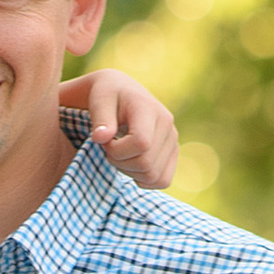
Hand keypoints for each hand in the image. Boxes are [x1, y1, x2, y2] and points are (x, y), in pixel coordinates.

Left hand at [73, 69, 177, 189]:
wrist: (122, 92)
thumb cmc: (108, 96)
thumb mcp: (100, 100)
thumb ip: (100, 118)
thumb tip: (102, 138)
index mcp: (150, 109)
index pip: (141, 143)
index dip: (117, 151)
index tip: (105, 140)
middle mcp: (168, 125)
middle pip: (146, 164)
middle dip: (120, 163)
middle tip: (109, 148)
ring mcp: (173, 141)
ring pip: (153, 176)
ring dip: (130, 172)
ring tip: (120, 154)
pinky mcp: (172, 153)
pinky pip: (163, 180)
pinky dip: (144, 180)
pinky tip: (130, 164)